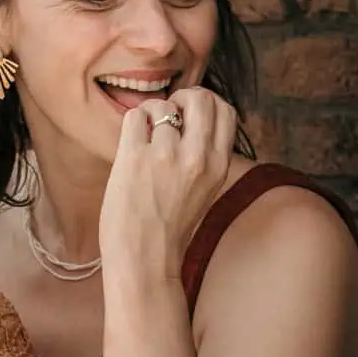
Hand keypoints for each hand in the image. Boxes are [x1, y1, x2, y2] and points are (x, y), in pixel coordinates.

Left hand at [99, 85, 236, 283]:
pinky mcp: (135, 158)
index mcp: (219, 166)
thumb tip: (193, 121)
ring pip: (162, 105)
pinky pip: (135, 116)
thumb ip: (206, 157)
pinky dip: (132, 124)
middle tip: (168, 115)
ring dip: (151, 114)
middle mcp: (197, 157)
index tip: (190, 116)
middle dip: (182, 97)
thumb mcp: (205, 191)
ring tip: (145, 138)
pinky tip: (131, 144)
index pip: (226, 111)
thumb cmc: (170, 228)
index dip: (207, 104)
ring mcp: (166, 156)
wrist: (145, 259)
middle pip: (201, 97)